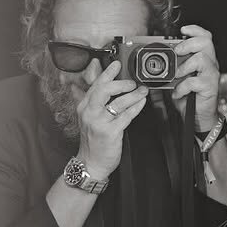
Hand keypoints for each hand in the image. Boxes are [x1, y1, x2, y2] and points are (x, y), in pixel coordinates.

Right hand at [75, 59, 148, 179]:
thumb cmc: (93, 140)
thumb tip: (95, 83)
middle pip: (104, 90)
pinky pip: (126, 116)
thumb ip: (93, 100)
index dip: (107, 73)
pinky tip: (142, 103)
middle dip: (120, 83)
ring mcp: (99, 122)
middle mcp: (89, 113)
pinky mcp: (110, 132)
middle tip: (132, 81)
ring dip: (133, 95)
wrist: (91, 162)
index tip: (117, 64)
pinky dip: (136, 107)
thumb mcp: (89, 117)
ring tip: (142, 90)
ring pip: (118, 103)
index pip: (95, 85)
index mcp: (84, 106)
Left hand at [171, 24, 220, 131]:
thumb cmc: (189, 96)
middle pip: (206, 43)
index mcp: (203, 59)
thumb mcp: (179, 78)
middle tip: (177, 52)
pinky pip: (194, 81)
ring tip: (177, 75)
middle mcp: (210, 65)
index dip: (195, 30)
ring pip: (202, 59)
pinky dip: (182, 87)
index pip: (205, 37)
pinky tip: (178, 93)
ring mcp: (211, 75)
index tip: (183, 30)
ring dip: (185, 66)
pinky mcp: (209, 88)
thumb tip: (154, 59)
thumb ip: (172, 67)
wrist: (198, 116)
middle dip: (188, 44)